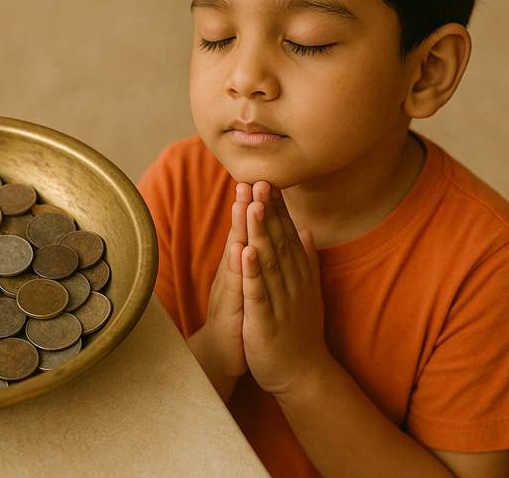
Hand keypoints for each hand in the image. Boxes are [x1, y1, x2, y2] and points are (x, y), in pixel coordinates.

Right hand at [203, 181, 252, 378]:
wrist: (223, 355)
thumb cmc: (239, 316)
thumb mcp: (249, 284)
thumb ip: (255, 259)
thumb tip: (264, 235)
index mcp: (241, 266)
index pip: (249, 230)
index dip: (255, 206)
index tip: (262, 178)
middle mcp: (232, 273)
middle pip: (239, 234)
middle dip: (244, 206)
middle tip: (248, 177)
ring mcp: (231, 290)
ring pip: (235, 254)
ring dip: (239, 228)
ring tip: (243, 203)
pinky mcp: (232, 310)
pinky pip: (237, 287)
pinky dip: (239, 268)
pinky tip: (241, 249)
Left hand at [241, 181, 330, 398]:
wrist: (302, 372)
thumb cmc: (300, 328)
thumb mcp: (306, 288)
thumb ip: (306, 258)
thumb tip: (306, 229)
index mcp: (297, 273)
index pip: (286, 233)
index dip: (278, 207)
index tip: (270, 179)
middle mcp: (291, 281)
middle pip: (278, 240)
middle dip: (268, 210)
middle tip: (262, 178)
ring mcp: (279, 299)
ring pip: (268, 260)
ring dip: (260, 232)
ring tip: (253, 204)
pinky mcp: (266, 319)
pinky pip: (258, 292)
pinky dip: (252, 272)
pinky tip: (245, 251)